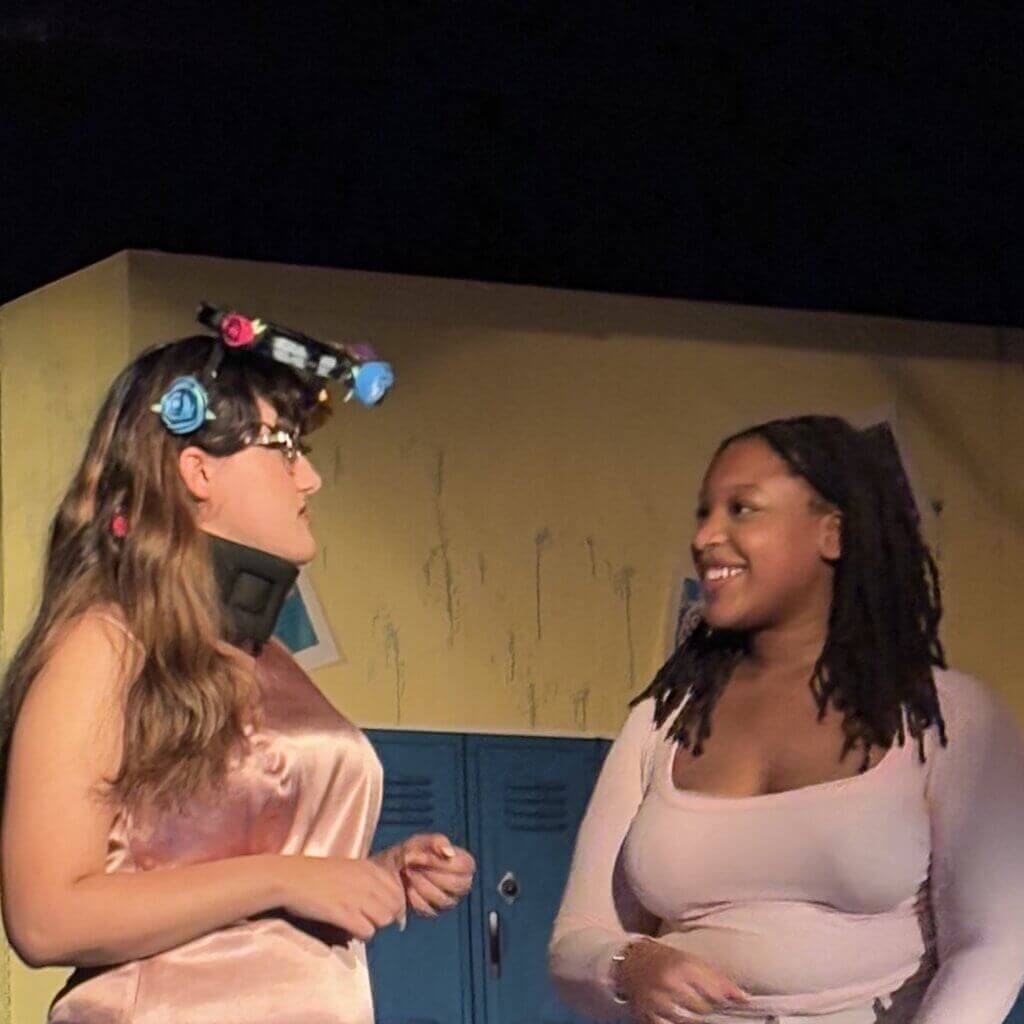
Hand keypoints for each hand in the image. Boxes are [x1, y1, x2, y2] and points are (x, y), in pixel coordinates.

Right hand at [276, 855, 405, 940]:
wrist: (289, 877)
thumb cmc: (316, 874)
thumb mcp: (349, 868)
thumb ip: (368, 880)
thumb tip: (385, 901)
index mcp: (369, 868)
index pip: (398, 891)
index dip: (395, 906)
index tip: (384, 913)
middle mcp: (367, 881)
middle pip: (395, 908)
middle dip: (386, 918)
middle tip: (369, 920)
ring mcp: (356, 897)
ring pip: (384, 920)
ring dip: (374, 926)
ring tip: (358, 924)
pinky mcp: (343, 913)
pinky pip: (367, 931)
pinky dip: (361, 933)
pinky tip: (348, 928)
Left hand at [379, 833, 475, 917]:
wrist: (392, 868)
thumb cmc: (412, 851)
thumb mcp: (422, 841)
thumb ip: (437, 842)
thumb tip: (449, 853)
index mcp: (462, 863)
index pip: (467, 867)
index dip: (448, 863)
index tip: (427, 857)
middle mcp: (459, 884)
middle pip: (458, 886)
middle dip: (434, 875)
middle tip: (416, 865)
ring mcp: (447, 900)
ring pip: (443, 899)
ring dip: (422, 884)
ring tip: (409, 873)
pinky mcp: (432, 911)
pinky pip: (428, 909)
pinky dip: (415, 897)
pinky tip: (408, 887)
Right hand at [616, 939, 747, 1021]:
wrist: (632, 962)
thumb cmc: (667, 960)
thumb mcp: (692, 961)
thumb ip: (717, 979)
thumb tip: (744, 998)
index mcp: (683, 966)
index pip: (714, 993)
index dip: (727, 1001)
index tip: (739, 1006)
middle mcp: (670, 984)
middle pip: (703, 1010)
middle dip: (713, 1013)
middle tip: (718, 1012)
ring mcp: (657, 1001)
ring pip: (688, 1022)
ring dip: (699, 1021)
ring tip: (702, 1017)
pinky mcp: (647, 1016)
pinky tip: (684, 1020)